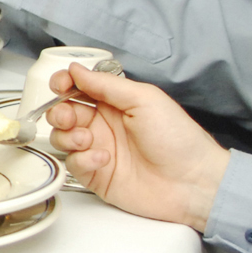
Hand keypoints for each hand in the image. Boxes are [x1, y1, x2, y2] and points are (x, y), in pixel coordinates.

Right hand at [44, 64, 229, 231]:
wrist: (192, 182)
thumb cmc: (178, 139)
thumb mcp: (144, 99)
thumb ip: (107, 84)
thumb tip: (77, 70)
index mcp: (115, 103)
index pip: (79, 88)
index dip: (64, 84)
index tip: (61, 85)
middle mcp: (104, 125)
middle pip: (64, 112)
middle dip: (59, 111)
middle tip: (70, 116)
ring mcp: (98, 150)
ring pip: (62, 138)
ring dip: (68, 136)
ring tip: (88, 139)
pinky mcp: (96, 175)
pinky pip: (73, 164)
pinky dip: (82, 160)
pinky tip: (103, 159)